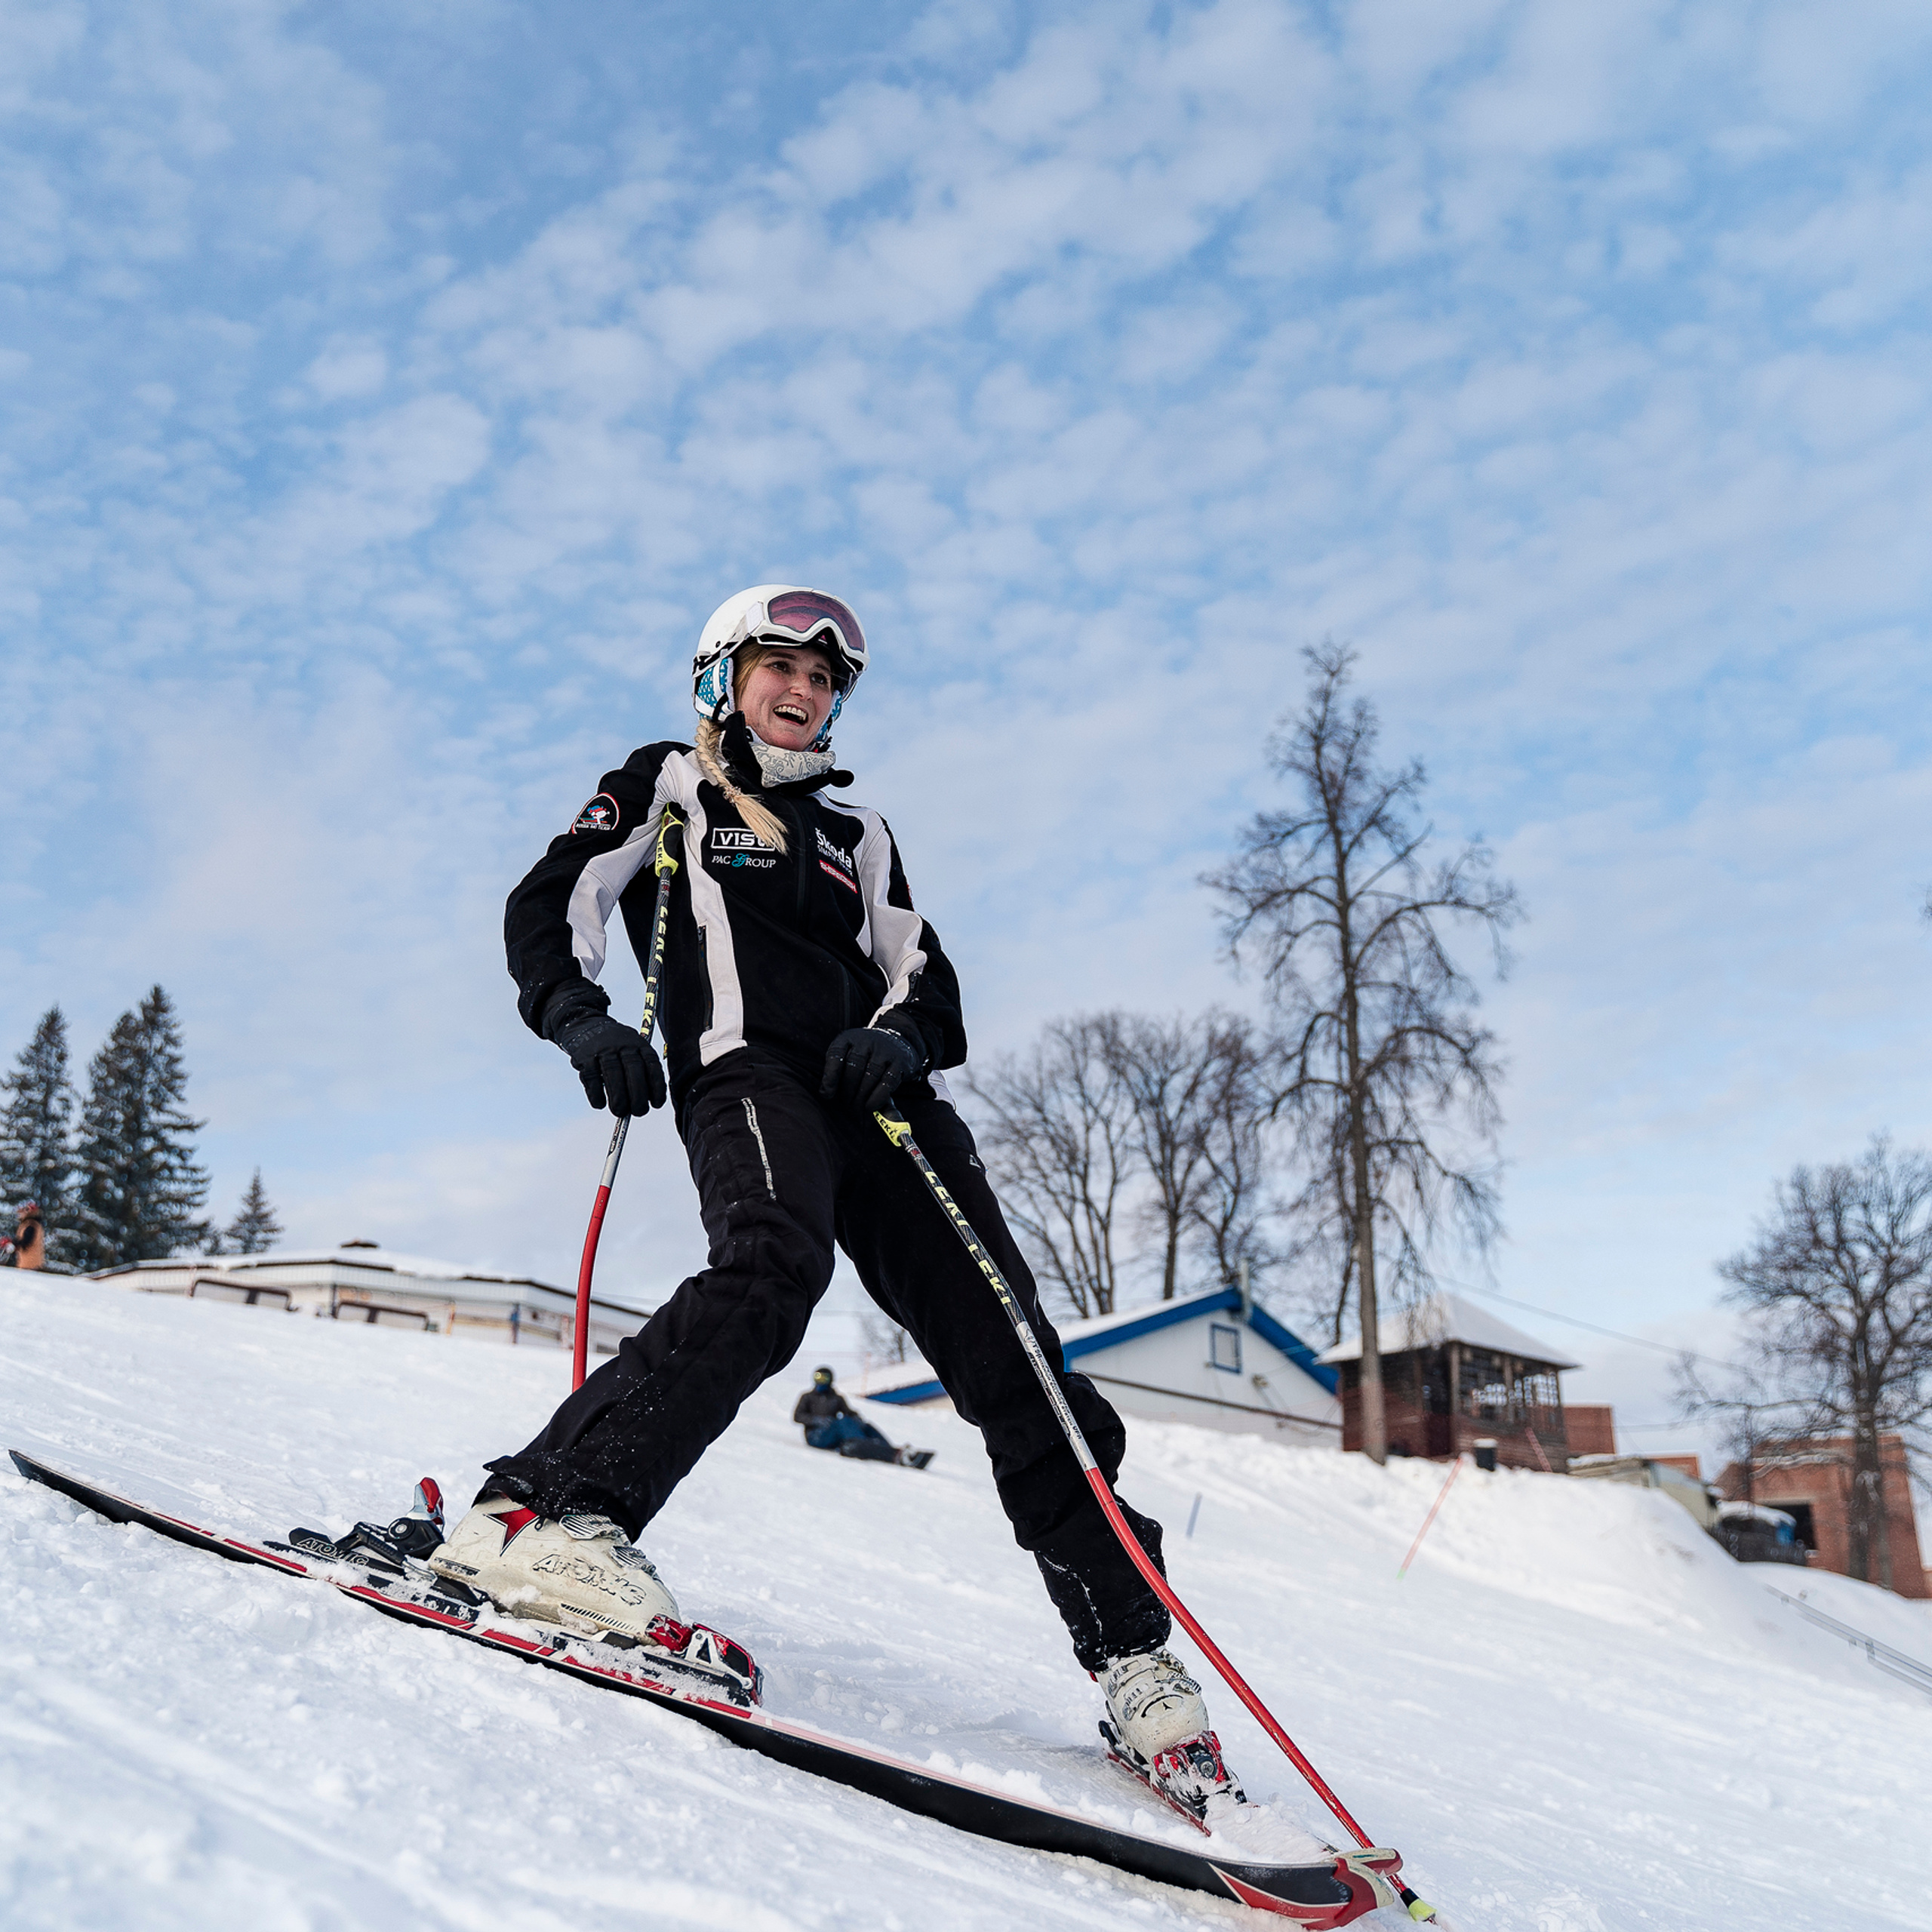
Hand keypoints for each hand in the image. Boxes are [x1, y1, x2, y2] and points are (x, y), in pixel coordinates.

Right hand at [549, 1009, 665, 1116]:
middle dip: (638, 1095)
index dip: (657, 1086)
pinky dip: (596, 1094)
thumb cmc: (616, 1047)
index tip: (657, 1104)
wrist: (586, 1025)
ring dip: (618, 1097)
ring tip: (620, 1112)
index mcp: (639, 1044)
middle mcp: (623, 1044)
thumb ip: (642, 1071)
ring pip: (613, 1074)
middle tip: (639, 1112)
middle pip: (634, 1069)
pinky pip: (592, 1077)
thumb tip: (646, 1102)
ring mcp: (603, 1048)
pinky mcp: (584, 1056)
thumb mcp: (633, 1049)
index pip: (652, 1065)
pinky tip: (600, 1104)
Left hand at [819, 1026, 921, 1111]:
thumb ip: (837, 1075)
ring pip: (870, 1076)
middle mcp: (866, 1040)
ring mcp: (884, 1049)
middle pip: (853, 1068)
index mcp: (848, 1038)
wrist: (896, 1043)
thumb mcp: (848, 1058)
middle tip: (847, 1105)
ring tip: (857, 1108)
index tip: (827, 1094)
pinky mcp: (899, 1061)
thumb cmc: (865, 1058)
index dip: (830, 1076)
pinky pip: (887, 1082)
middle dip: (848, 1091)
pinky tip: (870, 1106)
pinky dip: (878, 1097)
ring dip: (862, 1097)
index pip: (835, 1055)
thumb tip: (824, 1095)